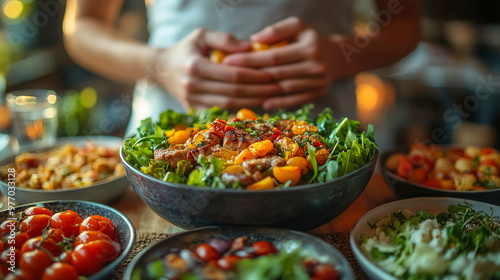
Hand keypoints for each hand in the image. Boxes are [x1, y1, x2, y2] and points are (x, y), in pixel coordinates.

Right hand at [154, 28, 281, 108]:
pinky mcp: (193, 109)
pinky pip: (222, 110)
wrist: (160, 69)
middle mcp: (192, 85)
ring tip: (271, 96)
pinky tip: (255, 103)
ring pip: (229, 104)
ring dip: (253, 102)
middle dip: (259, 91)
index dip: (255, 75)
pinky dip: (240, 108)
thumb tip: (251, 48)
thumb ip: (226, 39)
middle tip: (278, 87)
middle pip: (233, 92)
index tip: (272, 73)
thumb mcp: (202, 35)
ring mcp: (192, 100)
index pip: (232, 74)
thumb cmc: (186, 49)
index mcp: (195, 65)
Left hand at [223, 17, 343, 108]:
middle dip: (250, 76)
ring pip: (284, 88)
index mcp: (309, 47)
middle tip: (229, 77)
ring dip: (262, 91)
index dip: (249, 59)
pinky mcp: (318, 93)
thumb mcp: (298, 26)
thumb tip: (253, 40)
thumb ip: (276, 31)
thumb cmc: (311, 39)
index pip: (273, 56)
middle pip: (276, 74)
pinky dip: (278, 102)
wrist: (339, 57)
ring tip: (241, 91)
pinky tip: (263, 102)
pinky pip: (295, 100)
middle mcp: (316, 66)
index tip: (229, 60)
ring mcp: (318, 82)